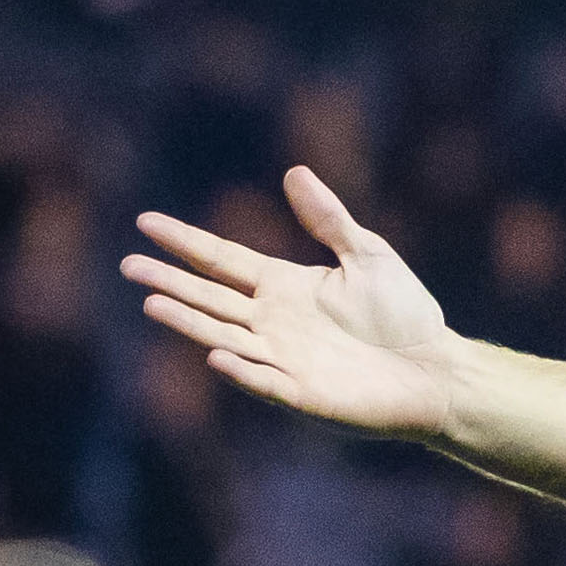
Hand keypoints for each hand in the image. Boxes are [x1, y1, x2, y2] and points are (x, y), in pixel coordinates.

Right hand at [122, 167, 459, 437]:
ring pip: (224, 336)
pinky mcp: (303, 393)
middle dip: (169, 282)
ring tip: (152, 304)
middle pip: (210, 298)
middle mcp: (274, 321)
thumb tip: (295, 172)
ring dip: (189, 323)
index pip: (222, 260)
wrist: (437, 369)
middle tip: (128, 265)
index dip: (185, 242)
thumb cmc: (407, 315)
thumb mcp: (367, 255)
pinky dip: (240, 370)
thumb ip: (329, 220)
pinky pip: (264, 381)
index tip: (145, 222)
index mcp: (284, 286)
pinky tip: (216, 355)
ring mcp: (284, 358)